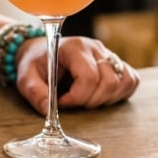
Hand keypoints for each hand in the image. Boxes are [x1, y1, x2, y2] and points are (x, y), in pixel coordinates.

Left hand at [15, 36, 139, 114]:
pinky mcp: (116, 63)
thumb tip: (48, 110)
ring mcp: (109, 54)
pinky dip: (119, 93)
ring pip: (123, 82)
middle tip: (73, 102)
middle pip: (109, 82)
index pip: (89, 77)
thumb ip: (35, 93)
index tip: (62, 102)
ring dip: (106, 99)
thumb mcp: (26, 77)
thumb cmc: (35, 64)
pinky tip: (100, 96)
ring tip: (86, 99)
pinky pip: (131, 80)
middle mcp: (96, 48)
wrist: (41, 52)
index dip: (77, 97)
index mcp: (75, 48)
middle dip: (91, 101)